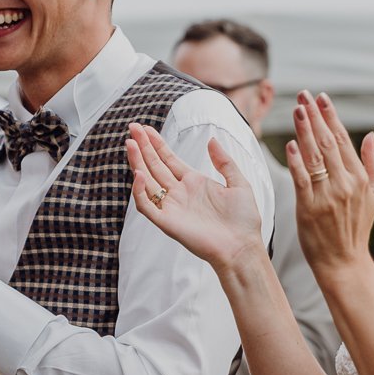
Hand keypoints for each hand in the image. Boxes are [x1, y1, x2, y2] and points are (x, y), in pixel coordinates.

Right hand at [125, 123, 263, 270]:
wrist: (242, 246)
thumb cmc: (243, 220)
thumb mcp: (239, 184)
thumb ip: (225, 162)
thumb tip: (212, 139)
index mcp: (194, 182)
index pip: (169, 159)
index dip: (157, 144)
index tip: (145, 128)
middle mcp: (179, 193)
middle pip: (155, 166)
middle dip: (143, 147)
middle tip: (132, 128)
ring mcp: (171, 207)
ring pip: (147, 182)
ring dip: (137, 162)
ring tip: (130, 143)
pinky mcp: (167, 222)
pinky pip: (147, 206)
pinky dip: (139, 191)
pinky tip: (139, 174)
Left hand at [288, 92, 373, 275]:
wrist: (344, 262)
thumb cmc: (357, 228)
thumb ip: (373, 164)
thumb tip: (370, 135)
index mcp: (360, 178)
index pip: (343, 139)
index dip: (331, 116)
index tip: (321, 97)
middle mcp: (345, 184)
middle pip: (327, 142)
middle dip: (314, 116)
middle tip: (303, 95)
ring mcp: (327, 196)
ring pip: (314, 157)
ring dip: (304, 131)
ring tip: (296, 109)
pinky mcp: (309, 209)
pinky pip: (302, 180)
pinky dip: (296, 161)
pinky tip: (290, 144)